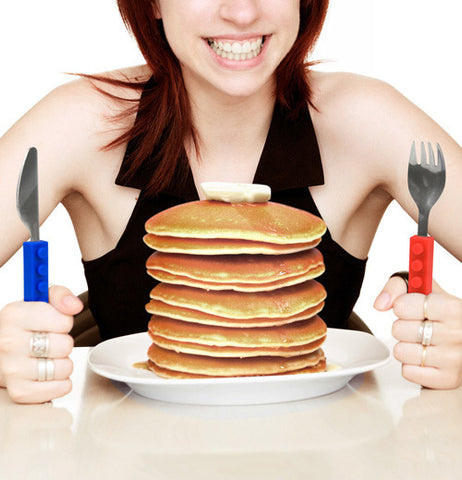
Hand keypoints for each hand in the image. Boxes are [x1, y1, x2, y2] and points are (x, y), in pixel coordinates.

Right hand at [0, 286, 82, 403]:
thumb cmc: (23, 326)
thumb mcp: (40, 301)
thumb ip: (60, 295)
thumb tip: (73, 305)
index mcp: (14, 315)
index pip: (63, 321)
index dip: (65, 322)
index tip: (54, 322)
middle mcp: (9, 342)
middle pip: (65, 345)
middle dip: (64, 342)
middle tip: (49, 341)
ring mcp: (12, 369)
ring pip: (64, 367)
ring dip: (63, 362)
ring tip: (48, 357)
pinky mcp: (19, 391)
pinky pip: (60, 387)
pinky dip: (61, 382)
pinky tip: (48, 373)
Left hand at [374, 277, 461, 388]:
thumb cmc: (442, 313)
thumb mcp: (425, 289)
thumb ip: (397, 287)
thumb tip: (381, 303)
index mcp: (453, 308)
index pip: (403, 306)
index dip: (400, 306)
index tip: (408, 306)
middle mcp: (457, 334)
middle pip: (398, 330)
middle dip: (402, 326)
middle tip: (418, 326)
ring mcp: (454, 358)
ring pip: (400, 352)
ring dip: (405, 346)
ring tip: (421, 342)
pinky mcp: (448, 379)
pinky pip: (408, 372)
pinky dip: (411, 365)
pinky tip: (425, 357)